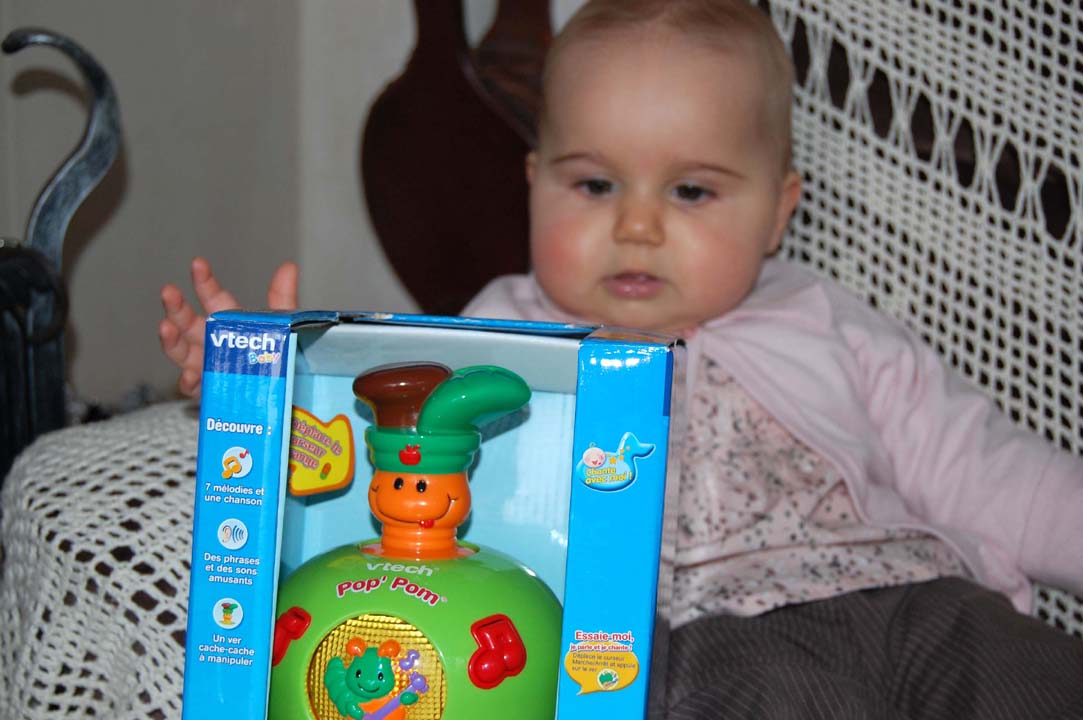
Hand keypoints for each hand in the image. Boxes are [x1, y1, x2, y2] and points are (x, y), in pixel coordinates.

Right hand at [158, 256, 298, 397]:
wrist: (285, 395)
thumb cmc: (277, 358)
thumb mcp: (283, 327)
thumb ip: (282, 299)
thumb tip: (288, 267)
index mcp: (228, 323)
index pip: (213, 298)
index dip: (204, 282)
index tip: (198, 264)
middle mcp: (212, 343)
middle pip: (188, 324)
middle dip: (176, 308)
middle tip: (168, 292)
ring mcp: (208, 368)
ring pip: (183, 354)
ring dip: (172, 341)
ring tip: (166, 328)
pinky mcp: (211, 393)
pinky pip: (196, 389)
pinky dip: (190, 382)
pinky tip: (190, 376)